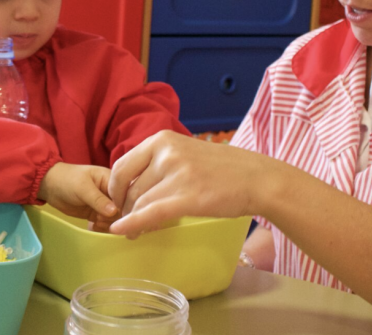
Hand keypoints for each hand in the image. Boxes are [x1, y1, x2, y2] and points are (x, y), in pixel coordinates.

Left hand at [37, 162, 118, 223]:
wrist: (50, 186)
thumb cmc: (67, 180)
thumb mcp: (83, 188)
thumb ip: (98, 200)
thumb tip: (115, 211)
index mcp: (113, 180)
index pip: (127, 195)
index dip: (125, 207)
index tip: (116, 215)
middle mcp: (113, 192)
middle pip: (124, 209)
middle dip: (114, 218)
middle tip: (100, 218)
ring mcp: (106, 204)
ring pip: (116, 219)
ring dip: (107, 224)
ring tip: (96, 221)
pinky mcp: (98, 214)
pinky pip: (106, 224)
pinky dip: (101, 227)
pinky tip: (92, 226)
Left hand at [107, 130, 269, 238]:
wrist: (257, 178)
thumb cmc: (222, 169)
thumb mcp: (186, 151)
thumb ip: (159, 161)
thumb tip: (130, 183)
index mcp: (162, 139)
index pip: (122, 166)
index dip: (114, 189)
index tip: (117, 202)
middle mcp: (167, 153)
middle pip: (130, 188)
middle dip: (124, 209)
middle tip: (128, 222)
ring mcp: (178, 174)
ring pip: (140, 203)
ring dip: (132, 220)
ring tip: (135, 232)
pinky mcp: (188, 197)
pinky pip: (151, 213)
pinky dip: (133, 224)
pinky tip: (123, 232)